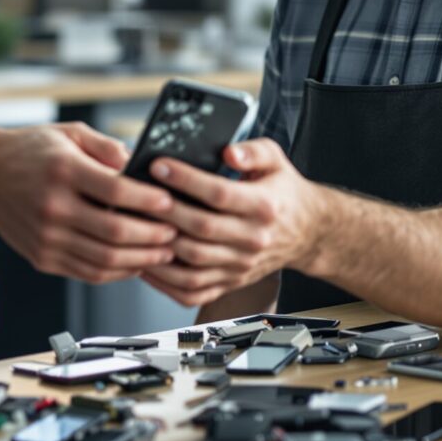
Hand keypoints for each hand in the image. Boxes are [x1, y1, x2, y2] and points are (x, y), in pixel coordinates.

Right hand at [0, 122, 177, 284]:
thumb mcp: (69, 133)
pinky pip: (87, 272)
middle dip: (153, 236)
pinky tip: (134, 262)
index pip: (115, 192)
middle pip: (114, 232)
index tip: (170, 201)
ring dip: (140, 260)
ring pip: (104, 259)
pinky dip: (116, 271)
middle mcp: (52, 207)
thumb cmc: (29, 151)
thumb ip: (107, 147)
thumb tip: (141, 165)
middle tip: (176, 232)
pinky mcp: (42, 258)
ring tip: (163, 252)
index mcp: (62, 171)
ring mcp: (45, 237)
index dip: (148, 200)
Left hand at [139, 139, 324, 307]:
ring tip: (134, 226)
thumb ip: (252, 150)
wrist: (307, 232)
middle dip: (163, 210)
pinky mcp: (230, 282)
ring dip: (158, 246)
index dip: (186, 180)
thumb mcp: (276, 159)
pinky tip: (145, 261)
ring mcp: (241, 265)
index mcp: (265, 205)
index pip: (220, 194)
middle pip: (200, 228)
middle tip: (134, 194)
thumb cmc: (282, 191)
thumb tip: (229, 151)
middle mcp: (253, 238)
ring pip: (192, 263)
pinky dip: (164, 281)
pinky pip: (192, 290)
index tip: (158, 165)